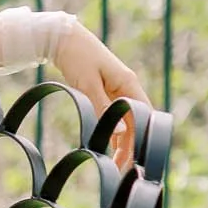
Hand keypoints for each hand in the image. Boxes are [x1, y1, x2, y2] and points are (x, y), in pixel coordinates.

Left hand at [53, 23, 151, 170]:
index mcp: (128, 84)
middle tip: (124, 169)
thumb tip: (120, 134)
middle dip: (132, 146)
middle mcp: (128, 87)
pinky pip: (116, 116)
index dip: (143, 138)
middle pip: (136, 122)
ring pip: (127, 121)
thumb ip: (102, 108)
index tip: (137, 158)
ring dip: (124, 142)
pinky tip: (110, 148)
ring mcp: (118, 89)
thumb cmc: (76, 57)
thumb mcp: (86, 84)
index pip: (144, 117)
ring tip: (118, 165)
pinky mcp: (107, 92)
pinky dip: (114, 132)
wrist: (63, 38)